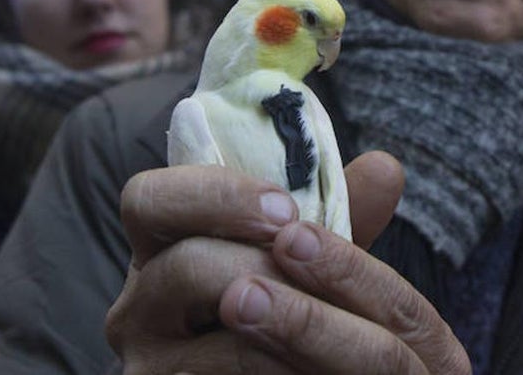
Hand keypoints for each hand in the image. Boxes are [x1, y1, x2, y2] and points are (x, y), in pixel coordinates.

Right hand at [106, 152, 469, 373]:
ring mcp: (152, 368)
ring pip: (218, 347)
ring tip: (352, 328)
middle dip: (263, 263)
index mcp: (159, 250)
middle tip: (316, 269)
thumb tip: (385, 168)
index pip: (148, 199)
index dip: (215, 196)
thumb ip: (337, 213)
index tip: (285, 211)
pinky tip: (327, 369)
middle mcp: (137, 309)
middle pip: (185, 266)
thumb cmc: (290, 309)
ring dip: (296, 333)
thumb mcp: (306, 259)